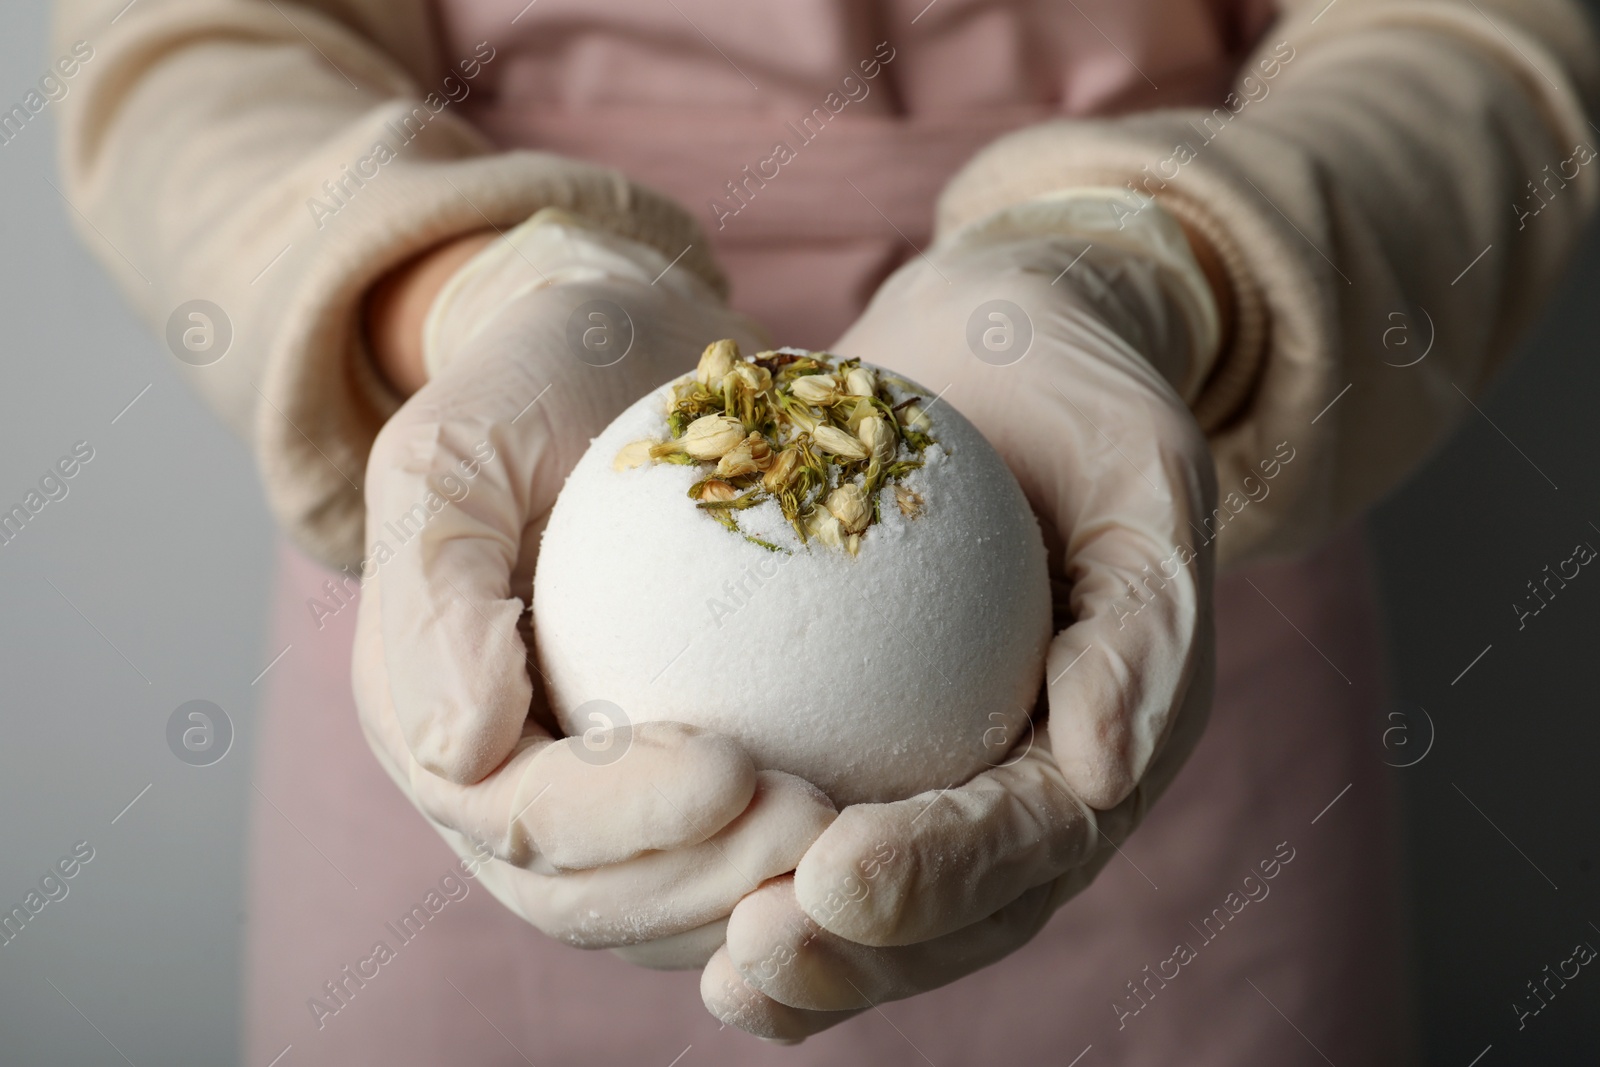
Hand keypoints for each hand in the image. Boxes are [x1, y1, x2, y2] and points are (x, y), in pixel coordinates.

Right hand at [352, 212, 835, 966]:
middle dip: (704, 882)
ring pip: (664, 905)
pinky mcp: (668, 782)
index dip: (623, 818)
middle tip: (822, 824)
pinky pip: (730, 850)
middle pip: (590, 896)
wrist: (612, 358)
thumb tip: (461, 751)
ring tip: (858, 833)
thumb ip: (437, 585)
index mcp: (430, 727)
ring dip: (757, 892)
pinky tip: (887, 819)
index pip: (522, 816)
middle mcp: (501, 787)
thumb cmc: (529, 384)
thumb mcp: (457, 443)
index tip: (734, 765)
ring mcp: (587, 798)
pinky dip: (795, 858)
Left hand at [703, 196, 1220, 1038]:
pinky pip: (812, 815)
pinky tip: (660, 874)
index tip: (835, 879)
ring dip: (802, 947)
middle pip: (960, 912)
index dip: (945, 879)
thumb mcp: (1138, 460)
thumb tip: (1103, 771)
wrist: (996, 342)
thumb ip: (1144, 611)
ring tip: (715, 967)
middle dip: (861, 955)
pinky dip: (745, 862)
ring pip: (882, 896)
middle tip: (747, 957)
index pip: (1036, 839)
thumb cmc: (1071, 383)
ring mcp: (953, 763)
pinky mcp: (875, 736)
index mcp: (1116, 736)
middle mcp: (1035, 776)